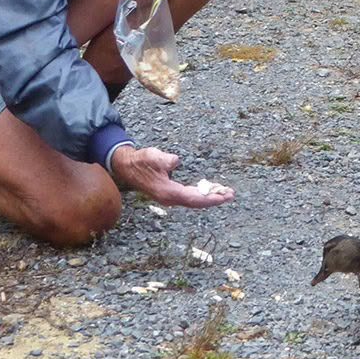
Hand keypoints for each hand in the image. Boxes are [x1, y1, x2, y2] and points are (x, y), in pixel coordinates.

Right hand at [111, 145, 234, 208]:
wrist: (128, 167)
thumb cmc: (141, 161)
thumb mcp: (152, 156)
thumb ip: (164, 160)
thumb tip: (176, 161)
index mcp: (167, 192)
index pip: (194, 198)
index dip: (210, 198)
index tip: (223, 196)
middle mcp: (170, 198)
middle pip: (197, 202)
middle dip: (214, 198)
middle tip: (231, 194)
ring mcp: (171, 197)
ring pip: (195, 200)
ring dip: (210, 196)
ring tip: (225, 191)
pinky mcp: (171, 193)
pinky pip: (190, 196)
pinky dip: (202, 193)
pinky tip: (210, 188)